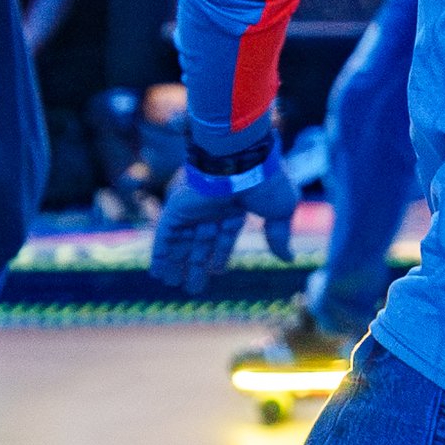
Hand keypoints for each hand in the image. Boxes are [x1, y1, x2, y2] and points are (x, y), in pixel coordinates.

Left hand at [147, 145, 296, 297]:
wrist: (242, 157)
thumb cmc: (266, 181)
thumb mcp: (281, 211)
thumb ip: (279, 236)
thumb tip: (287, 258)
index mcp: (237, 205)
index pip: (225, 235)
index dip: (219, 254)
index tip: (215, 272)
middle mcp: (213, 206)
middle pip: (201, 241)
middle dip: (196, 264)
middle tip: (192, 288)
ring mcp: (194, 206)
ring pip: (181, 240)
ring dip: (176, 263)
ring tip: (171, 284)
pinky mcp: (177, 207)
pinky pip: (164, 234)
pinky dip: (160, 253)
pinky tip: (157, 273)